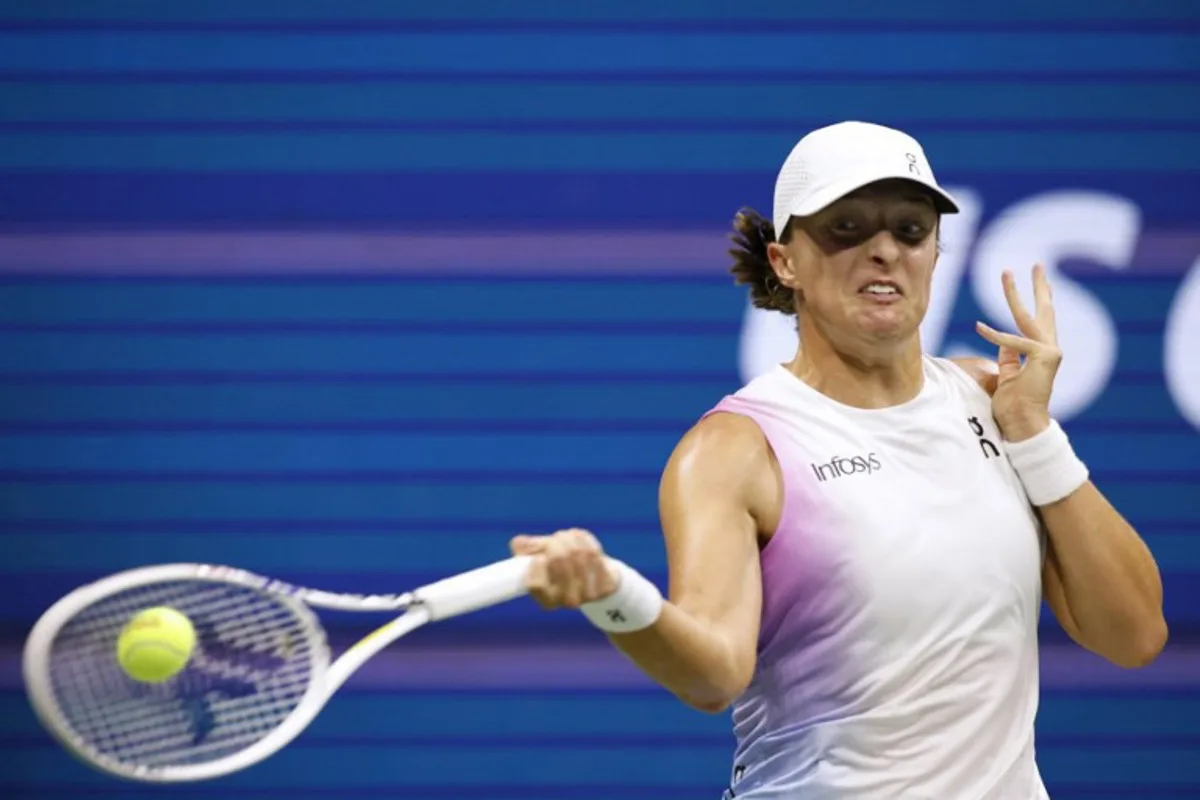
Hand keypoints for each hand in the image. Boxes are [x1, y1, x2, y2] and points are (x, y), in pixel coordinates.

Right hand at [510, 528, 620, 609]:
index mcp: (547, 600)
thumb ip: (527, 550)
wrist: (595, 576)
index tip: (538, 557)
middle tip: (555, 539)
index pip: (535, 585)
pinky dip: (584, 539)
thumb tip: (519, 543)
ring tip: (567, 536)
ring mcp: (588, 595)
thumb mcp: (540, 559)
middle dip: (555, 542)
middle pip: (558, 559)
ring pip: (576, 552)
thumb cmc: (561, 566)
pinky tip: (580, 538)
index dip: (535, 566)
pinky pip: (592, 552)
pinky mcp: (604, 585)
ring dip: (570, 538)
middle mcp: (567, 601)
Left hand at [975, 264, 1060, 441]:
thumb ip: (1009, 358)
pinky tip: (978, 327)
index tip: (1034, 280)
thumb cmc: (1014, 404)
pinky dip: (995, 336)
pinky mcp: (1044, 358)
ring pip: (1028, 317)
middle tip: (1037, 264)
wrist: (1023, 424)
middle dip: (1039, 286)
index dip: (1035, 300)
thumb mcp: (1009, 375)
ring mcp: (1050, 352)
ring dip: (1014, 294)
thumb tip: (1004, 345)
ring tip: (1006, 273)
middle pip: (1044, 310)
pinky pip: (1012, 343)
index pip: (1039, 321)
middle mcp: (1050, 348)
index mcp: (1042, 352)